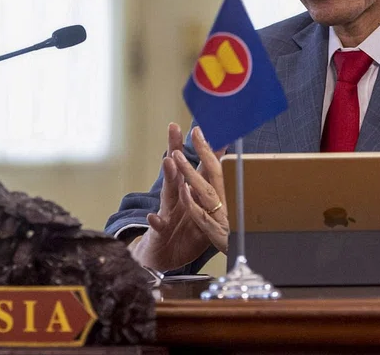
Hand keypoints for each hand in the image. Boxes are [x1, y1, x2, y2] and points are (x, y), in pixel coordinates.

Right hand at [131, 124, 227, 271]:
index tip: (201, 124)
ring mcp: (166, 213)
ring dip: (168, 177)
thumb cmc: (182, 230)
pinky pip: (158, 226)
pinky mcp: (160, 231)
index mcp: (187, 191)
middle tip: (174, 128)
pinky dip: (155, 221)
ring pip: (168, 193)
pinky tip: (153, 216)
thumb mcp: (201, 207)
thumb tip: (226, 167)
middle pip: (176, 169)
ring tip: (169, 162)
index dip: (198, 147)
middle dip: (175, 148)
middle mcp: (175, 197)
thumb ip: (210, 187)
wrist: (162, 255)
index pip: (193, 164)